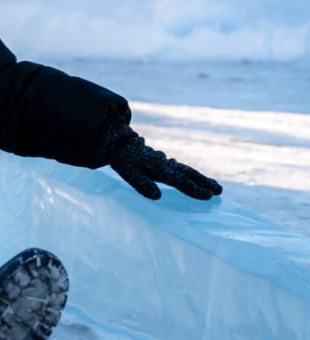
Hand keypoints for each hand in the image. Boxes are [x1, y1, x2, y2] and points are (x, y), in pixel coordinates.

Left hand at [103, 125, 222, 200]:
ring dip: (202, 179)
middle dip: (204, 182)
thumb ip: (141, 184)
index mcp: (158, 168)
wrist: (119, 143)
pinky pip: (182, 169)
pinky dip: (193, 175)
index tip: (208, 196)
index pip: (179, 180)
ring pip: (187, 171)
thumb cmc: (123, 160)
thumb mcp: (127, 172)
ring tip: (217, 187)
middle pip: (188, 174)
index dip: (193, 189)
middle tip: (220, 191)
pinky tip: (199, 180)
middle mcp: (165, 164)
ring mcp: (166, 162)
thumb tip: (157, 196)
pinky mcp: (165, 162)